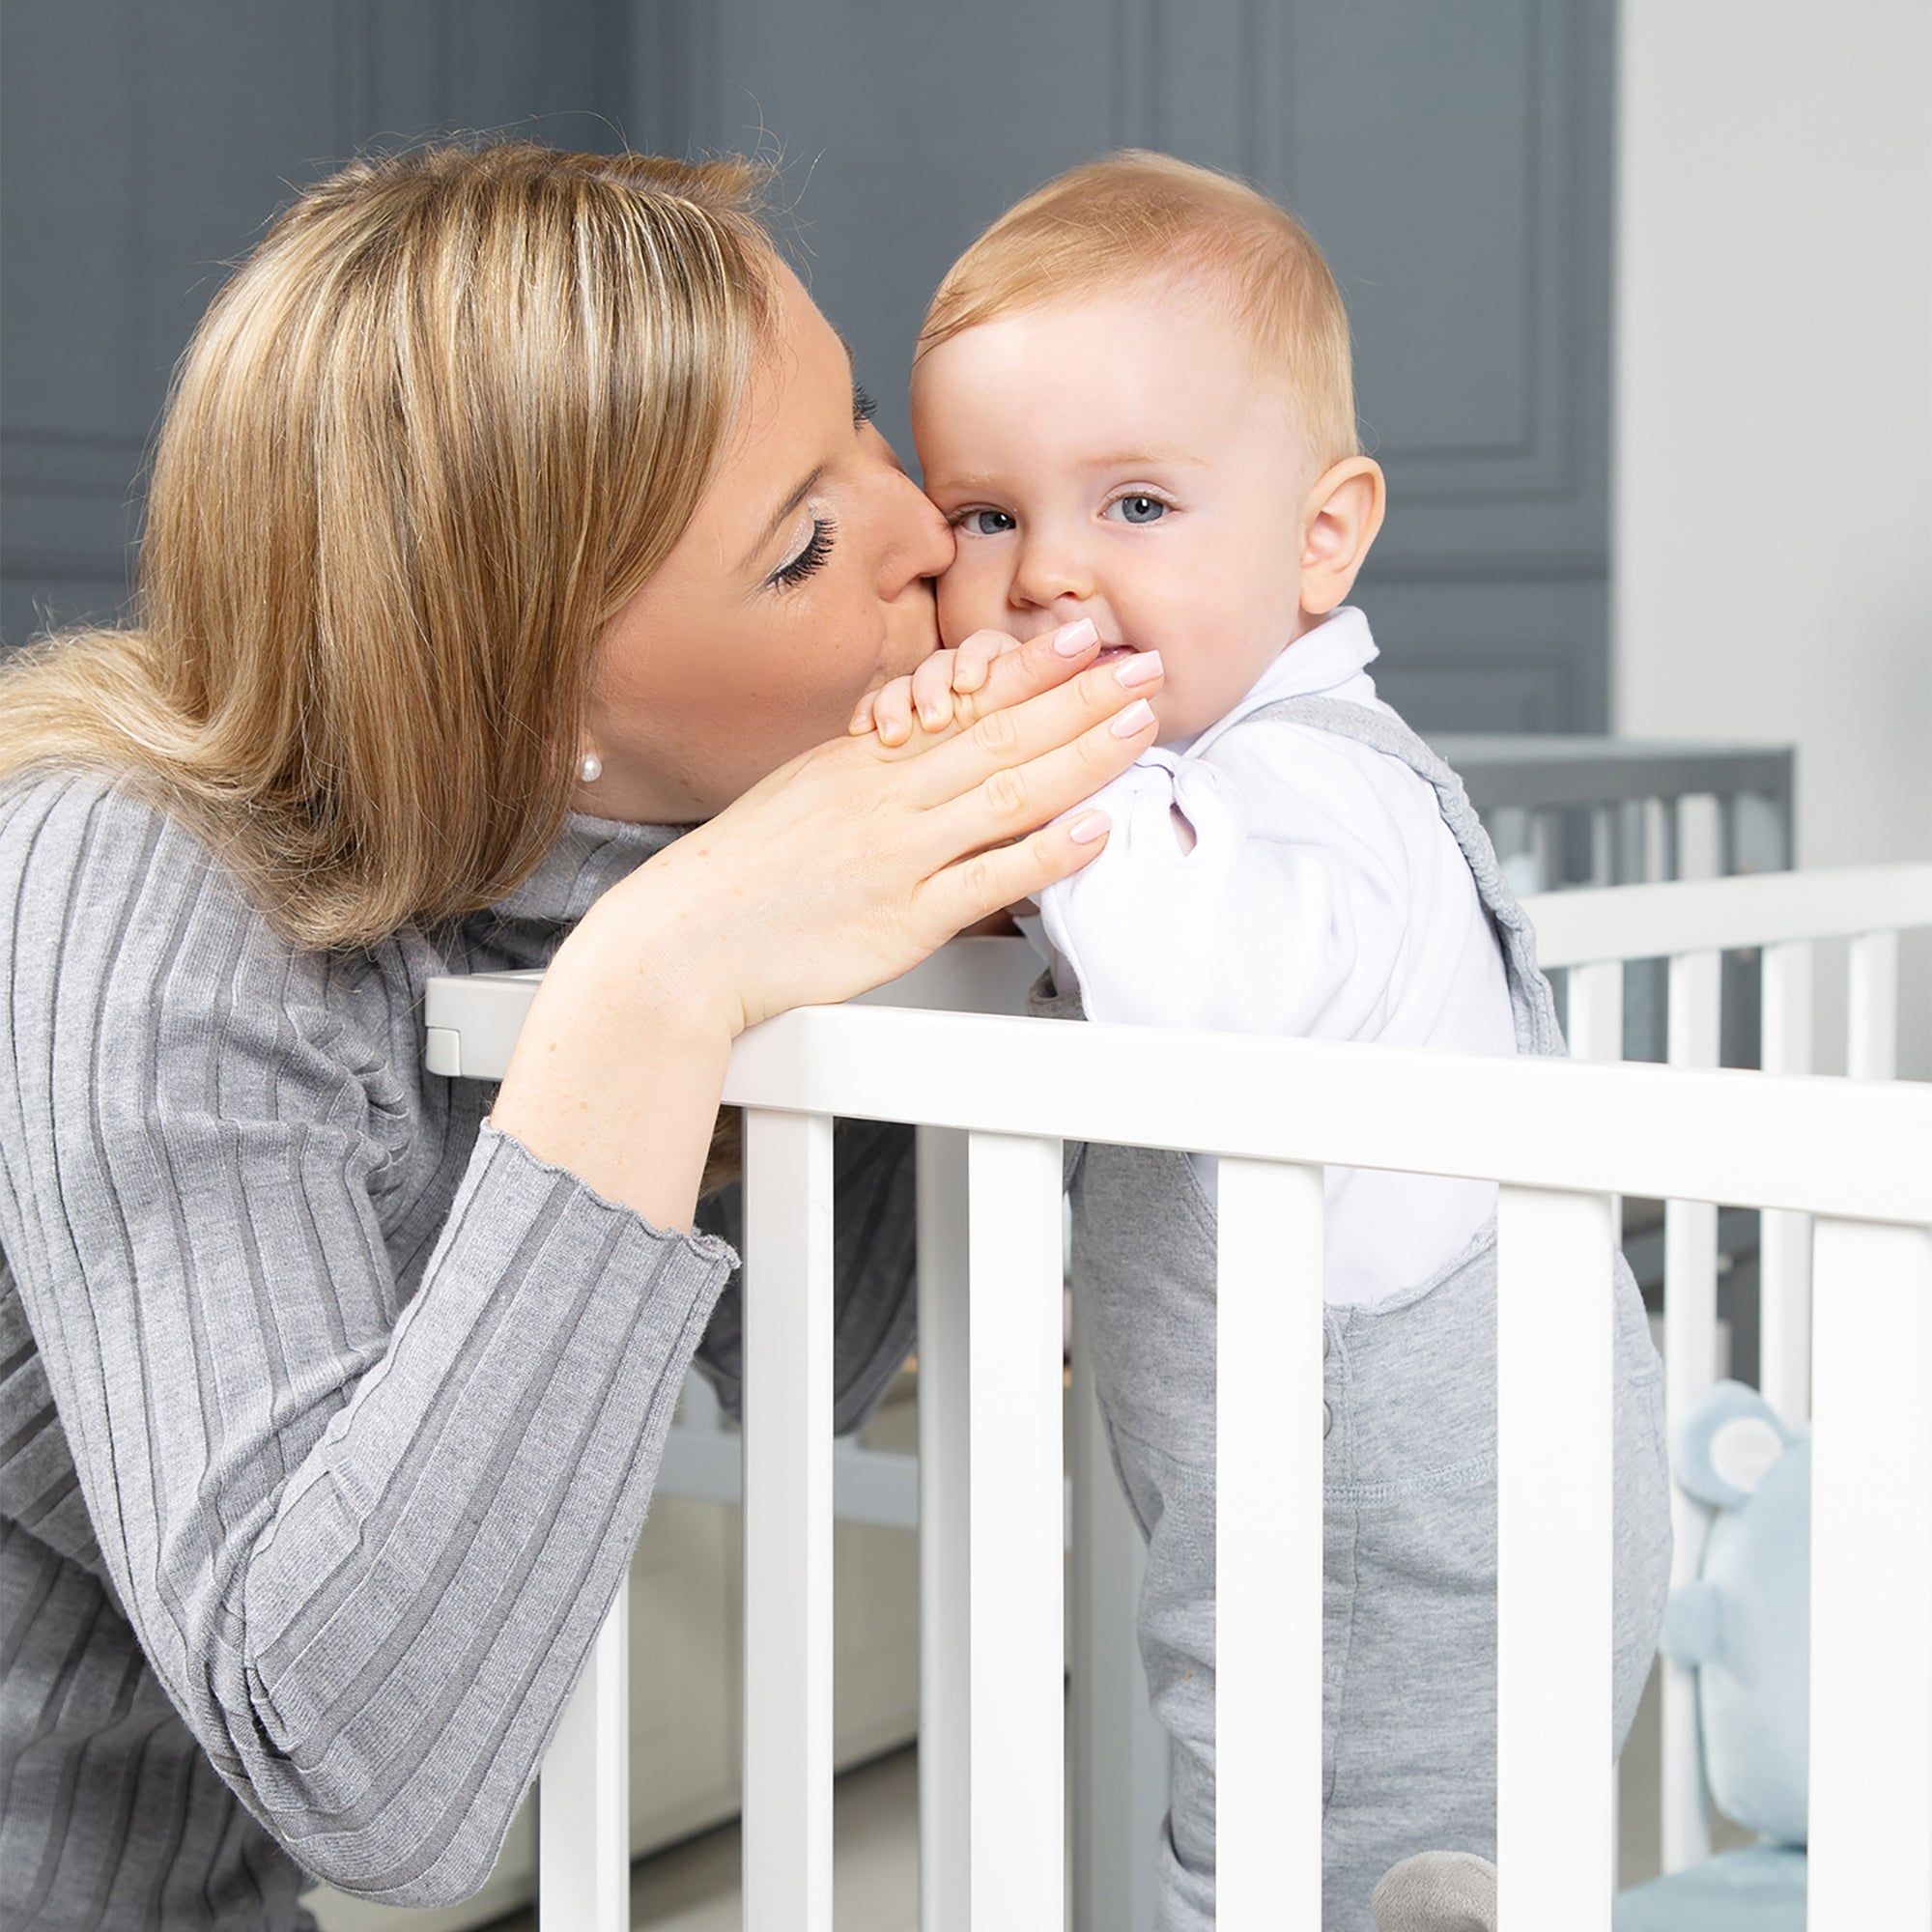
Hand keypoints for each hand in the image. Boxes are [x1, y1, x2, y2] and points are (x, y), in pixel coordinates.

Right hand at [599, 618, 1162, 1037]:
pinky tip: (1092, 829)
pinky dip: (1045, 853)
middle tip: (1143, 664)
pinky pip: (987, 880)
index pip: (963, 703)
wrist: (684, 942)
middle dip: (1081, 696)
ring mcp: (899, 856)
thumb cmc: (740, 875)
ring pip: (1007, 794)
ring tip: (1140, 725)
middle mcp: (887, 798)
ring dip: (1082, 757)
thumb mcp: (803, 794)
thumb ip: (871, 771)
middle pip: (1000, 735)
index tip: (1081, 635)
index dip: (1029, 667)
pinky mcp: (904, 920)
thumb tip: (925, 745)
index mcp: (863, 763)